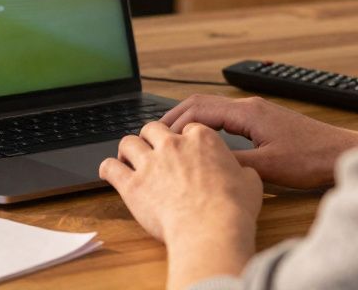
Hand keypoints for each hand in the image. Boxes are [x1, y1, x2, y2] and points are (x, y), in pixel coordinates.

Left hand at [99, 122, 261, 289]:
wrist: (211, 229)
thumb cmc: (233, 208)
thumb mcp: (250, 182)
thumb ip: (242, 171)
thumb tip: (244, 173)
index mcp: (202, 139)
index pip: (186, 128)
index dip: (183, 138)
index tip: (182, 148)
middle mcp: (173, 145)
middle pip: (153, 128)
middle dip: (151, 137)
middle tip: (152, 149)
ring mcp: (150, 163)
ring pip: (129, 142)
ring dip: (128, 148)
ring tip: (127, 157)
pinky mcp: (132, 184)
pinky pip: (110, 167)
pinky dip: (107, 168)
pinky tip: (108, 172)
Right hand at [161, 95, 357, 189]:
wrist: (342, 153)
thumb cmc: (311, 158)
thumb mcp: (267, 167)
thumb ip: (232, 162)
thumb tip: (203, 162)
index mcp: (247, 112)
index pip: (198, 108)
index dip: (173, 121)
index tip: (156, 134)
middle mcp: (250, 106)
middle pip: (202, 103)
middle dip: (176, 117)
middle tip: (156, 133)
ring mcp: (257, 112)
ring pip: (214, 109)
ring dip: (191, 120)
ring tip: (173, 137)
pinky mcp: (264, 121)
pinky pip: (227, 117)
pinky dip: (208, 125)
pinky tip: (204, 140)